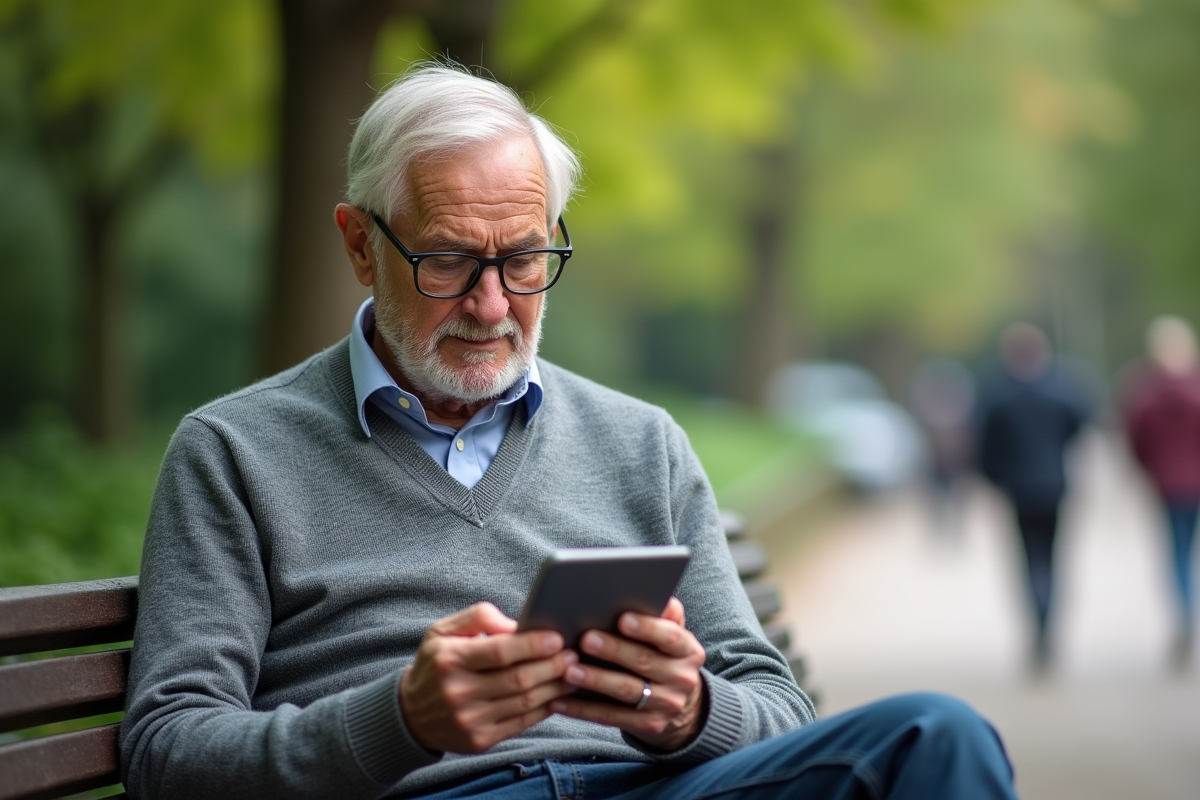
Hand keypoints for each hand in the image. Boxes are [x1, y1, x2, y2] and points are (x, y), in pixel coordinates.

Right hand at [400, 602, 577, 753]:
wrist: (411, 713)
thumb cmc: (436, 664)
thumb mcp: (444, 630)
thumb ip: (479, 617)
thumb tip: (516, 623)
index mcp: (450, 660)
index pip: (500, 652)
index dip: (533, 645)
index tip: (557, 638)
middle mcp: (458, 693)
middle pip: (518, 679)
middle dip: (552, 666)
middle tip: (573, 655)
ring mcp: (470, 720)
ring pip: (525, 702)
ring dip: (555, 687)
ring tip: (572, 673)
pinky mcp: (480, 740)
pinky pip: (522, 723)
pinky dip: (545, 708)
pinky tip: (557, 695)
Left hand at [549, 597, 706, 750]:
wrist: (676, 702)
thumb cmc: (661, 654)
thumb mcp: (669, 634)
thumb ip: (661, 614)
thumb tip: (651, 592)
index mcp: (688, 650)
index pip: (670, 636)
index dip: (647, 628)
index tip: (622, 618)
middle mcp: (683, 678)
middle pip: (644, 662)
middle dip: (613, 650)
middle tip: (585, 639)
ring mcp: (667, 705)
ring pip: (627, 691)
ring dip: (596, 680)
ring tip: (568, 670)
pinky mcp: (649, 726)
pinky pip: (612, 717)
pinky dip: (584, 709)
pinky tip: (560, 700)